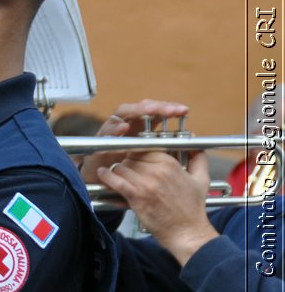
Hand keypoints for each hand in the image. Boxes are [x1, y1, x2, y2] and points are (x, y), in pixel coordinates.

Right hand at [77, 99, 191, 183]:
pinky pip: (106, 133)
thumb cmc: (129, 172)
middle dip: (155, 107)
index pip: (154, 112)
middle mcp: (125, 126)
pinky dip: (114, 129)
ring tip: (150, 111)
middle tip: (170, 110)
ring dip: (135, 112)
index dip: (167, 108)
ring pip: (121, 114)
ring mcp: (111, 132)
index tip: (183, 111)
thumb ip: (170, 147)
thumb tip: (192, 136)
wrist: (102, 184)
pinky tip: (123, 128)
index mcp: (140, 128)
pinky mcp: (99, 142)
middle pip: (139, 108)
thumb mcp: (152, 159)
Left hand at [97, 149, 216, 263]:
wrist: (186, 231)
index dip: (138, 152)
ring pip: (121, 167)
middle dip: (128, 162)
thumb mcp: (201, 179)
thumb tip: (195, 144)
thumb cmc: (193, 206)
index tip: (135, 157)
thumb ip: (198, 158)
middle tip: (128, 169)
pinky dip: (107, 176)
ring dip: (118, 171)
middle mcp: (157, 171)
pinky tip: (102, 173)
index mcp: (170, 164)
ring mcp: (145, 183)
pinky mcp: (136, 196)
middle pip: (131, 157)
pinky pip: (116, 181)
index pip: (144, 148)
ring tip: (119, 175)